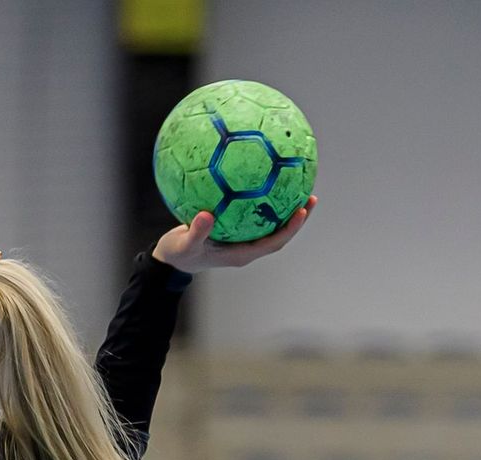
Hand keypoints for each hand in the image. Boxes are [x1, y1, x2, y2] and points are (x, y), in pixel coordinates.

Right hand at [153, 195, 316, 272]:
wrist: (169, 259)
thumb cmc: (178, 255)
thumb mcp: (183, 245)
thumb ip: (196, 232)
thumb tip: (206, 215)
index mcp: (240, 254)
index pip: (272, 243)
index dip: (290, 229)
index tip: (301, 211)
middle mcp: (245, 247)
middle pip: (278, 233)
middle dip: (296, 217)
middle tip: (310, 196)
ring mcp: (240, 239)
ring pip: (268, 223)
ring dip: (284, 207)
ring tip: (296, 184)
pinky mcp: (233, 230)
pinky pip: (252, 213)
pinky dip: (261, 199)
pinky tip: (262, 178)